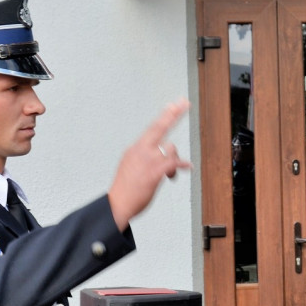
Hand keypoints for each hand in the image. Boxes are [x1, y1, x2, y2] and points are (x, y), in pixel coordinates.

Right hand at [108, 99, 191, 230]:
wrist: (118, 203)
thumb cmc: (126, 188)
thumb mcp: (130, 165)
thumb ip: (143, 156)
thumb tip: (159, 154)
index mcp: (135, 148)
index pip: (152, 127)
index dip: (165, 115)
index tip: (173, 104)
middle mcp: (141, 150)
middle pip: (160, 127)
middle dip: (173, 114)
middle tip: (184, 102)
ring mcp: (148, 160)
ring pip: (171, 149)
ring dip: (174, 160)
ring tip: (170, 173)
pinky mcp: (155, 171)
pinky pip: (174, 163)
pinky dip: (183, 165)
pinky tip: (188, 167)